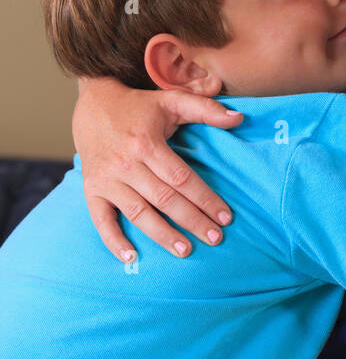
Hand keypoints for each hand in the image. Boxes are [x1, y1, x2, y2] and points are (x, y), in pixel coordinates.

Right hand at [73, 76, 242, 261]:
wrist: (94, 104)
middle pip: (164, 199)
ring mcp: (106, 180)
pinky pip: (101, 220)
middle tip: (215, 239)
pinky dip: (114, 241)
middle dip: (192, 221)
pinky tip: (131, 258)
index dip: (205, 198)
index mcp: (147, 143)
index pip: (182, 178)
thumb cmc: (140, 106)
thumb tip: (240, 118)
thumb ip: (206, 109)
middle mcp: (126, 164)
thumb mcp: (173, 100)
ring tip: (185, 250)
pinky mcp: (91, 190)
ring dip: (162, 235)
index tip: (226, 216)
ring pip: (138, 213)